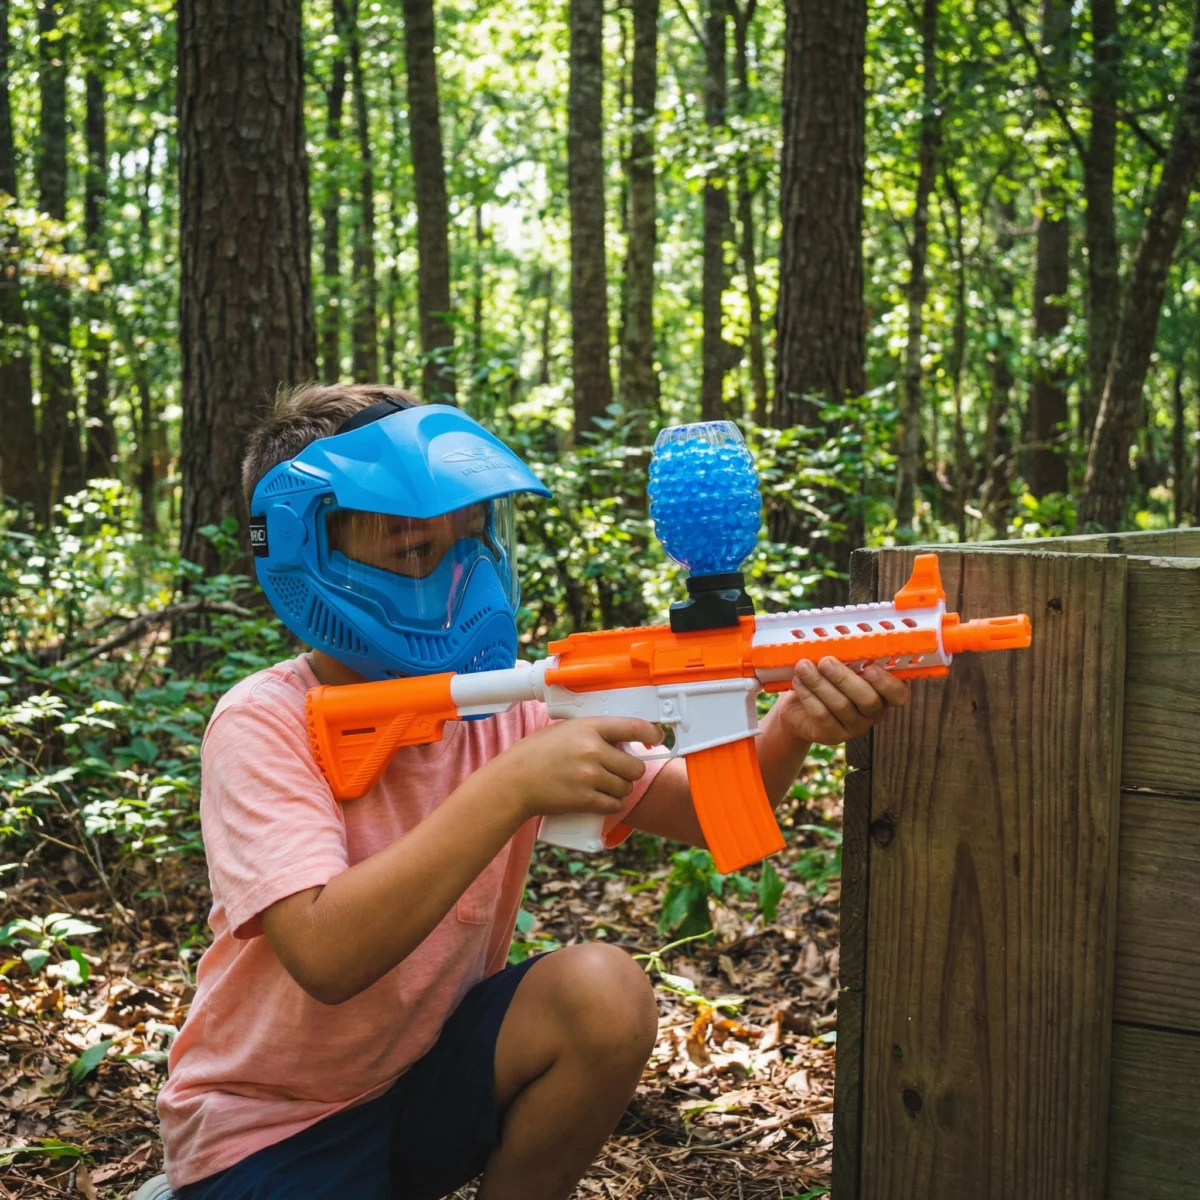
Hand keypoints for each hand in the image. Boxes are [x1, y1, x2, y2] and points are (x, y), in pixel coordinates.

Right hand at [483, 717, 663, 822]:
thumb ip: (593, 732)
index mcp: (589, 728)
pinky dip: (612, 804)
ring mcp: (590, 776)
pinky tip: (602, 799)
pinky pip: (615, 804)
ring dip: (621, 789)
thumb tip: (622, 738)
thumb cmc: (536, 754)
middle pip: (635, 766)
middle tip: (618, 771)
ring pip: (626, 787)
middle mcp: (593, 751)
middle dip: (630, 771)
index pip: (633, 727)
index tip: (657, 738)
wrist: (514, 781)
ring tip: (604, 785)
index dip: (652, 733)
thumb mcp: (565, 730)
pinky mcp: (585, 799)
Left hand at [776, 657, 909, 745]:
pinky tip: (798, 681)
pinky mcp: (832, 735)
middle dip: (844, 678)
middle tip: (825, 662)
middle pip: (867, 700)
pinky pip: (822, 715)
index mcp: (883, 692)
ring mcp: (854, 727)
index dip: (887, 683)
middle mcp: (873, 713)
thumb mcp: (839, 666)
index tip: (870, 667)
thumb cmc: (826, 678)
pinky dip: (808, 695)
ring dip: (819, 683)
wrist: (799, 706)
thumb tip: (839, 639)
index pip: (898, 694)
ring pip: (841, 706)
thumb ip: (847, 658)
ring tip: (803, 666)